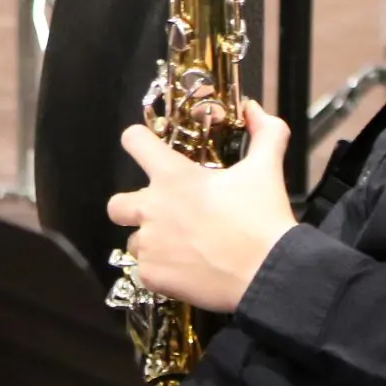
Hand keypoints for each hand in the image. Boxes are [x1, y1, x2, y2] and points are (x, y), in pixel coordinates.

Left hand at [107, 101, 297, 313]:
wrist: (270, 275)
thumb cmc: (262, 220)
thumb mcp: (266, 169)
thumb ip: (264, 133)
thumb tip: (255, 109)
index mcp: (172, 176)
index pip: (133, 141)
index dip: (138, 141)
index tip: (149, 148)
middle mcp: (152, 208)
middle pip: (116, 204)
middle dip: (133, 208)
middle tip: (162, 213)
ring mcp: (150, 245)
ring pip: (134, 242)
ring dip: (153, 243)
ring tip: (182, 247)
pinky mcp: (154, 276)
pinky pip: (144, 273)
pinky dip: (161, 272)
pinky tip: (186, 271)